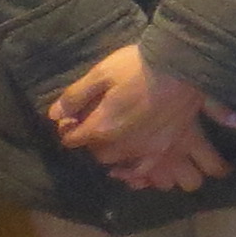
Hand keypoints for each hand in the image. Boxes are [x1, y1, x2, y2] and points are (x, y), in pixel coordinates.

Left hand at [49, 44, 235, 178]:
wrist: (182, 65)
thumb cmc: (139, 65)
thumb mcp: (101, 72)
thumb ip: (75, 96)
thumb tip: (53, 115)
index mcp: (102, 125)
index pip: (74, 138)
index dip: (68, 128)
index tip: (70, 120)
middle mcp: (121, 143)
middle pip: (96, 152)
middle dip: (90, 141)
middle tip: (91, 126)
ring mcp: (144, 148)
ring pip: (117, 161)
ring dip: (110, 153)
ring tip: (111, 140)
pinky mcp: (164, 148)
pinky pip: (144, 169)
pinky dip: (133, 171)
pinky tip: (130, 165)